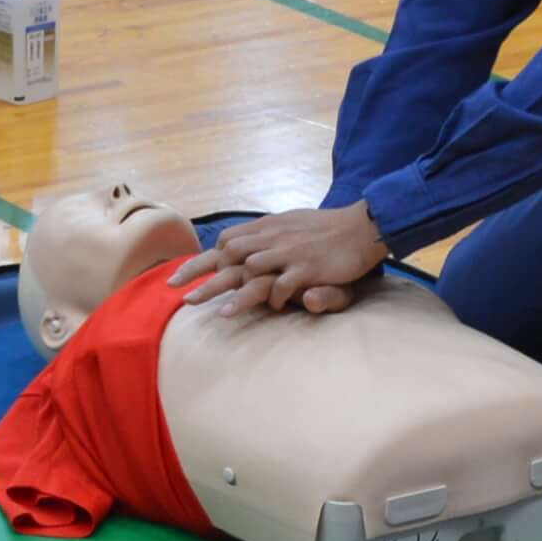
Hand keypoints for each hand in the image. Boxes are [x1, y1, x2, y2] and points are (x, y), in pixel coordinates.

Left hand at [172, 204, 387, 318]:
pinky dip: (276, 300)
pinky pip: (284, 286)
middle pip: (228, 256)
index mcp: (267, 228)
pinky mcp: (307, 268)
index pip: (225, 242)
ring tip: (219, 315)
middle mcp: (272, 239)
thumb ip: (265, 235)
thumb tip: (241, 245)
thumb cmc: (325, 229)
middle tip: (182, 297)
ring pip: (252, 272)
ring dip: (236, 295)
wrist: (360, 227)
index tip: (181, 277)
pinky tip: (273, 310)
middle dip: (203, 277)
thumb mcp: (290, 225)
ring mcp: (289, 253)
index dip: (203, 260)